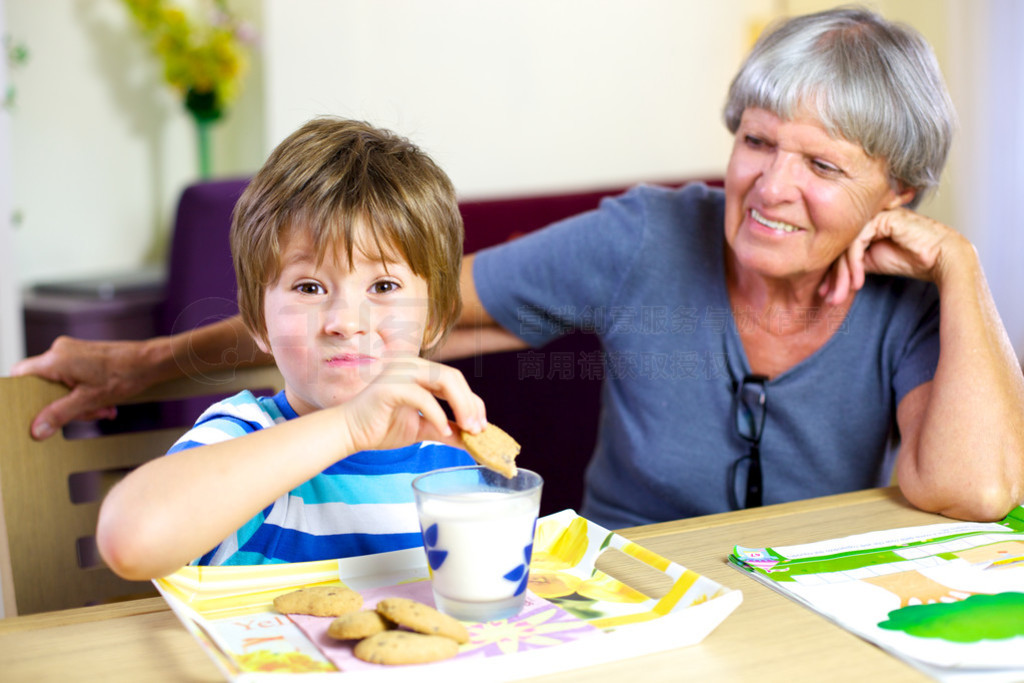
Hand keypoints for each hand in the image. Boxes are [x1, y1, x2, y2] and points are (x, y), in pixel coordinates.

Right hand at [11, 336, 158, 438]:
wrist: (151, 361)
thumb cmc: (124, 375)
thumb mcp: (89, 400)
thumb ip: (60, 414)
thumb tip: (37, 430)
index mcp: (55, 360)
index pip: (20, 374)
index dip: (24, 394)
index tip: (35, 410)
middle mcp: (60, 352)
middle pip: (44, 385)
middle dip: (65, 405)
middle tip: (88, 413)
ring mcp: (72, 352)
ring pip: (62, 385)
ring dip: (80, 402)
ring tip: (103, 408)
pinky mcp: (84, 356)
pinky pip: (74, 378)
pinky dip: (86, 394)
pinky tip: (105, 402)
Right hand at [336, 357, 486, 454]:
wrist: (349, 432)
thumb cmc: (380, 427)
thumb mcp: (421, 428)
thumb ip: (444, 429)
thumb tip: (470, 438)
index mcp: (419, 371)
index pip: (455, 380)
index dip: (473, 402)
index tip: (481, 426)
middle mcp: (412, 364)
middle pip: (454, 377)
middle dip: (470, 404)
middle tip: (478, 429)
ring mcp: (400, 372)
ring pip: (444, 380)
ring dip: (461, 405)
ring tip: (467, 429)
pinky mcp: (390, 386)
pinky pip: (422, 397)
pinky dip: (437, 414)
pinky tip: (443, 430)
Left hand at [819, 208, 965, 303]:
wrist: (943, 259)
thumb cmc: (914, 260)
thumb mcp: (875, 262)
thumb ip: (855, 261)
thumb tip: (833, 272)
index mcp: (866, 225)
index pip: (841, 247)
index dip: (832, 272)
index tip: (825, 294)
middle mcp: (869, 217)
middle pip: (841, 246)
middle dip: (834, 276)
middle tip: (829, 299)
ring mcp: (875, 215)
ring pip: (846, 245)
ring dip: (843, 274)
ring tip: (842, 295)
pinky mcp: (883, 218)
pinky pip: (857, 242)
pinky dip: (854, 264)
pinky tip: (858, 283)